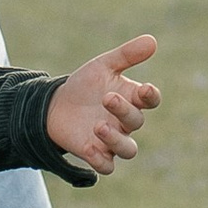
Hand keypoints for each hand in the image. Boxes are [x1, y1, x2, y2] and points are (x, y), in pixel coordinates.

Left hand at [45, 35, 160, 173]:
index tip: (144, 89)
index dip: (150, 96)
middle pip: (136, 122)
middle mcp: (126, 122)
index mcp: (131, 99)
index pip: (151, 100)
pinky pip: (106, 166)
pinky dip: (100, 160)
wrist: (55, 106)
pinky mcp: (96, 155)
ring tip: (98, 126)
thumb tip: (152, 41)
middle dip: (124, 110)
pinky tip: (89, 147)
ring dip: (116, 140)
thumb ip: (126, 55)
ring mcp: (112, 141)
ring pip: (128, 150)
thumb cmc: (85, 86)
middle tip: (107, 98)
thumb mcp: (103, 66)